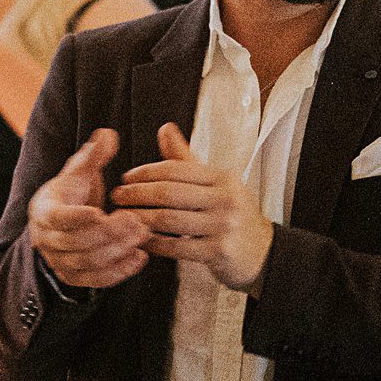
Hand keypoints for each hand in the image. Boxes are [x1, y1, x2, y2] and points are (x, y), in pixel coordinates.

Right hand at [25, 128, 149, 289]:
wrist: (60, 223)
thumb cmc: (73, 194)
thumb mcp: (80, 173)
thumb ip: (93, 156)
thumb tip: (108, 134)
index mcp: (44, 210)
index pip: (59, 218)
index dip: (80, 218)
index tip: (104, 212)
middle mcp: (46, 239)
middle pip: (78, 242)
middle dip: (110, 233)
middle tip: (138, 222)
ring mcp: (58, 260)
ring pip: (88, 263)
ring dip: (118, 251)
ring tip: (142, 236)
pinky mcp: (73, 277)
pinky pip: (94, 280)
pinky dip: (118, 272)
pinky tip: (139, 257)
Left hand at [112, 122, 273, 291]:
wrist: (264, 251)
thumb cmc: (231, 213)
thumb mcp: (216, 182)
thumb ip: (186, 158)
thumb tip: (165, 128)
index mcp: (222, 178)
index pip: (175, 169)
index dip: (145, 172)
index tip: (126, 177)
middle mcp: (225, 199)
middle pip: (169, 193)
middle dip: (137, 194)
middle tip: (117, 196)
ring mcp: (223, 226)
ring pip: (169, 220)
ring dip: (140, 218)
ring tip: (122, 217)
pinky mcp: (219, 251)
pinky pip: (177, 247)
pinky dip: (154, 243)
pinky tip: (140, 240)